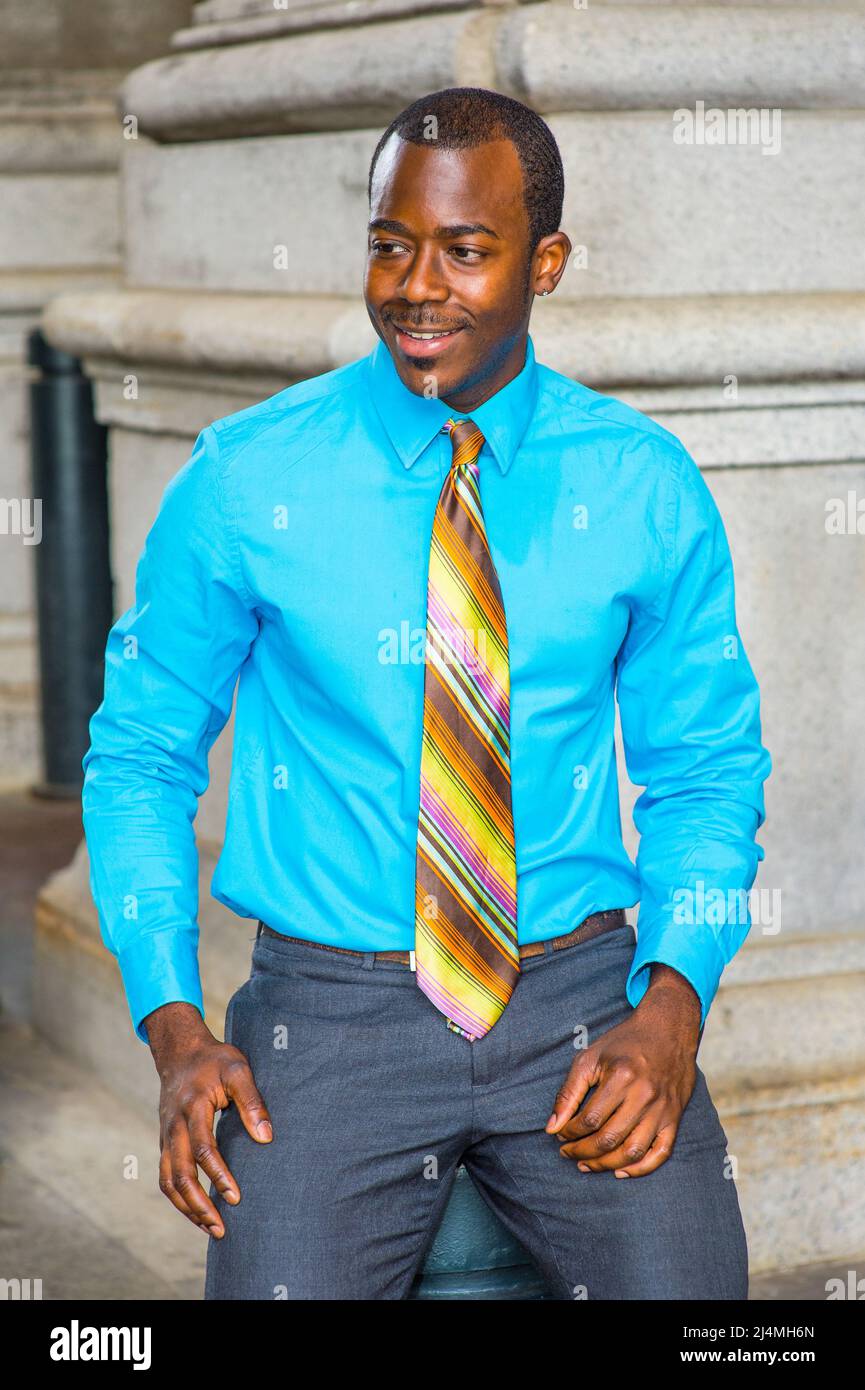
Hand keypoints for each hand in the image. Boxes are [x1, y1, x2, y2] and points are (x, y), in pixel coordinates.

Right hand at [145, 1001, 271, 1237]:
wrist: (179, 1052)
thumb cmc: (214, 1060)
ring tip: (211, 1228)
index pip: (202, 1149)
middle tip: (221, 1228)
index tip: (236, 1197)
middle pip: (179, 1174)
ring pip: (167, 1181)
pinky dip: (179, 1199)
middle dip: (198, 1205)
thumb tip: (266, 1138)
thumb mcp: (238, 1069)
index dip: (218, 1175)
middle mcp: (174, 1126)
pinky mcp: (165, 1143)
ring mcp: (166, 1136)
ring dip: (186, 1208)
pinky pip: (166, 1177)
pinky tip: (197, 1212)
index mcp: (193, 1107)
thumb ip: (252, 1101)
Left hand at [545, 965, 701, 1177]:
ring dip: (605, 1165)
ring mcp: (662, 1109)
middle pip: (609, 1139)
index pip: (590, 1120)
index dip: (570, 1132)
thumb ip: (569, 1092)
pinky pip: (661, 1153)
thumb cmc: (624, 1042)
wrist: (667, 1029)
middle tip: (568, 1153)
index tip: (560, 1134)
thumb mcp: (590, 1057)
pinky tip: (620, 1171)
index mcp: (621, 1077)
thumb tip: (552, 1126)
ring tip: (587, 1165)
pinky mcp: (675, 1118)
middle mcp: (644, 1096)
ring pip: (632, 1152)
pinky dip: (640, 1168)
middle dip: (582, 1152)